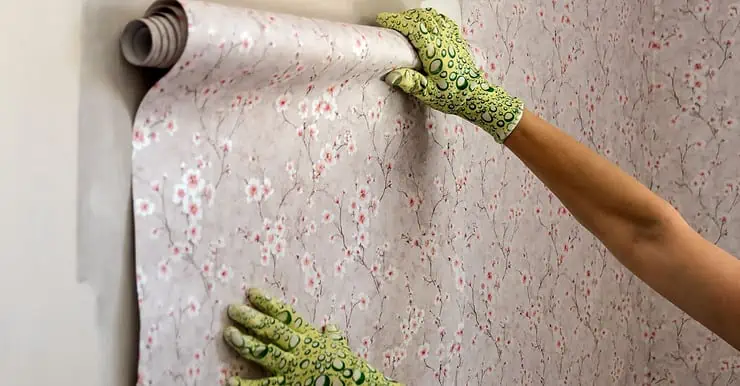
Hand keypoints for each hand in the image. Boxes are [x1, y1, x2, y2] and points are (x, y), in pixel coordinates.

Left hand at [223, 288, 400, 385]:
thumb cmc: (347, 367)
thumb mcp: (341, 348)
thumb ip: (334, 337)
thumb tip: (331, 328)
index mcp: (310, 336)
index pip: (285, 315)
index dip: (267, 303)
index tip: (250, 292)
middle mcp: (300, 349)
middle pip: (272, 331)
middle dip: (251, 319)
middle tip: (232, 310)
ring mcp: (293, 369)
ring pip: (265, 353)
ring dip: (246, 343)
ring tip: (229, 334)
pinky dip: (247, 385)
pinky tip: (230, 380)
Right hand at [377, 8, 523, 142]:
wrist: (474, 96)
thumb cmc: (452, 96)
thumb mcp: (428, 94)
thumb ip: (410, 83)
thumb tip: (391, 76)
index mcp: (435, 51)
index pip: (413, 27)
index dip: (397, 21)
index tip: (383, 19)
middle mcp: (444, 40)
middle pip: (422, 17)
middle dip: (405, 17)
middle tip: (391, 23)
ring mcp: (452, 38)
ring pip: (433, 16)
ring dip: (417, 16)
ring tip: (406, 23)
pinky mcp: (457, 40)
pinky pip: (443, 21)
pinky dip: (431, 18)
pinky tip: (426, 24)